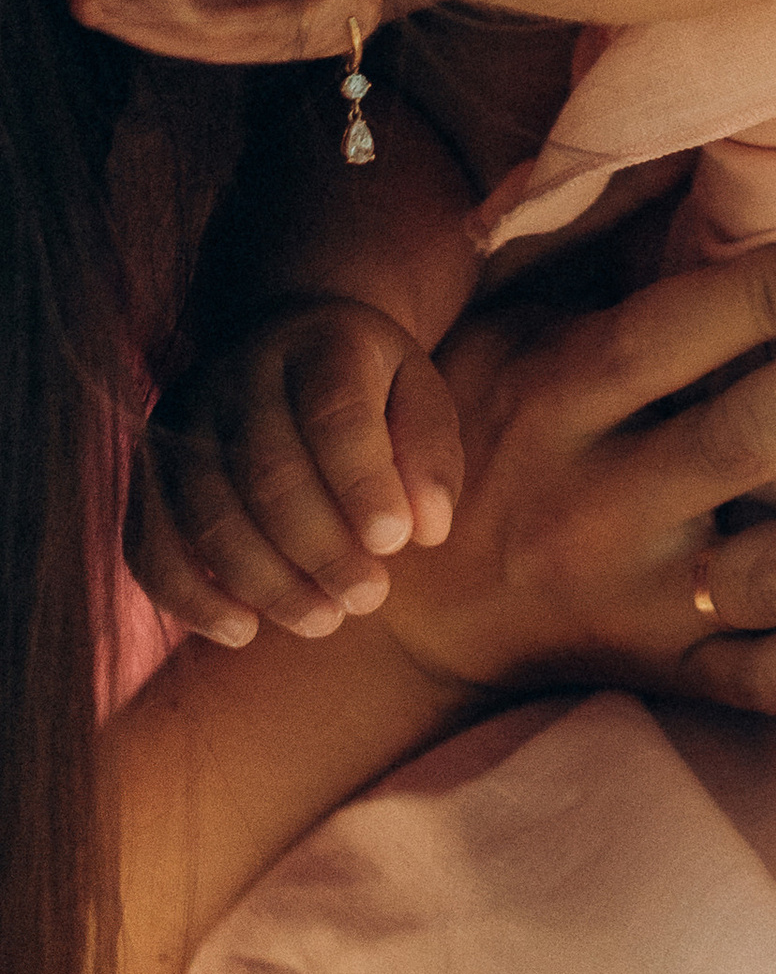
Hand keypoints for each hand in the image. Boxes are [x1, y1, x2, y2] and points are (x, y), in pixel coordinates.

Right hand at [130, 294, 464, 647]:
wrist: (285, 344)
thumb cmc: (369, 388)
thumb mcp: (418, 397)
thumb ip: (430, 455)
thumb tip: (427, 529)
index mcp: (320, 344)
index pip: (334, 414)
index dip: (362, 484)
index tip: (396, 543)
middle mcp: (239, 374)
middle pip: (269, 473)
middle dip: (322, 550)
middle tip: (369, 597)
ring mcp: (182, 421)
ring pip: (209, 515)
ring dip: (267, 583)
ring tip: (324, 619)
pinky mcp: (147, 469)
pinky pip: (150, 543)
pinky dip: (190, 597)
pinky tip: (242, 630)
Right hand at [383, 236, 775, 714]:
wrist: (419, 608)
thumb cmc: (492, 418)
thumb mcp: (512, 312)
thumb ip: (599, 227)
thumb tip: (692, 119)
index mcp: (554, 400)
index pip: (670, 340)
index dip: (773, 295)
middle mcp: (594, 509)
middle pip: (744, 445)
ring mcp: (638, 609)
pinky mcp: (671, 679)